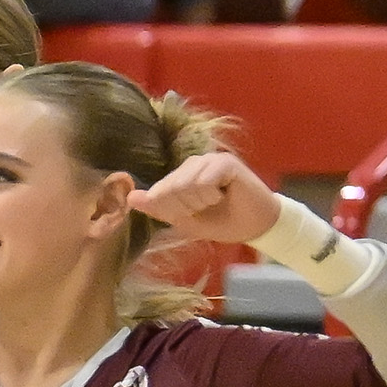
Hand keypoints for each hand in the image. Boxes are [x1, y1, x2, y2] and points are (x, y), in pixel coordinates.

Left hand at [136, 148, 283, 245]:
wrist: (256, 226)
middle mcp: (192, 164)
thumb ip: (158, 208)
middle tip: (206, 209)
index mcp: (179, 176)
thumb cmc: (222, 222)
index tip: (191, 215)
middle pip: (168, 189)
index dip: (171, 210)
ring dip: (199, 202)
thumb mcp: (185, 220)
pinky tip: (224, 195)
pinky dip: (211, 196)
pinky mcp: (225, 162)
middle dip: (185, 208)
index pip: (157, 192)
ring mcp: (208, 160)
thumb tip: (130, 197)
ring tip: (216, 201)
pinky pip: (203, 182)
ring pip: (184, 185)